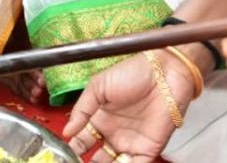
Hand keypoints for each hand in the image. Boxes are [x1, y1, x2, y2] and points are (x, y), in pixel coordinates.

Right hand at [65, 50, 201, 162]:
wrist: (164, 72)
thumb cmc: (134, 72)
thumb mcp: (98, 86)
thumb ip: (81, 109)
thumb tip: (67, 131)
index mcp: (101, 119)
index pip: (81, 142)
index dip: (72, 150)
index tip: (61, 155)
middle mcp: (114, 134)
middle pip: (96, 159)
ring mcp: (131, 143)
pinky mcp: (148, 149)